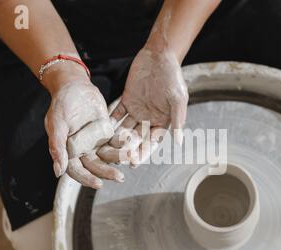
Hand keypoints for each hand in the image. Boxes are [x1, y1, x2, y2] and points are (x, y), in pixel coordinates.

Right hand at [44, 65, 123, 187]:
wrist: (74, 86)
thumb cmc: (61, 104)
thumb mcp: (56, 124)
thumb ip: (57, 146)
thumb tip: (58, 172)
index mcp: (68, 152)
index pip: (77, 171)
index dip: (87, 178)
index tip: (98, 183)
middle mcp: (82, 151)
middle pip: (95, 166)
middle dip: (107, 172)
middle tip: (120, 177)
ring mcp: (95, 143)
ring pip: (107, 156)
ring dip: (118, 159)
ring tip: (129, 160)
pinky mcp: (107, 134)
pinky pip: (116, 142)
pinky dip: (123, 145)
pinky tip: (132, 147)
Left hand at [102, 47, 187, 164]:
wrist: (160, 55)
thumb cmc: (173, 77)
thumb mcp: (178, 99)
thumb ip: (178, 120)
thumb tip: (180, 142)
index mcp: (162, 122)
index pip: (152, 142)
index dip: (143, 152)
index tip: (134, 162)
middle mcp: (149, 119)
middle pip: (137, 138)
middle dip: (127, 149)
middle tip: (116, 159)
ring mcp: (137, 111)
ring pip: (125, 129)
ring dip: (116, 139)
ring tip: (106, 149)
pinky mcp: (126, 100)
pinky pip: (117, 114)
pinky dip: (110, 122)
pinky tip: (101, 131)